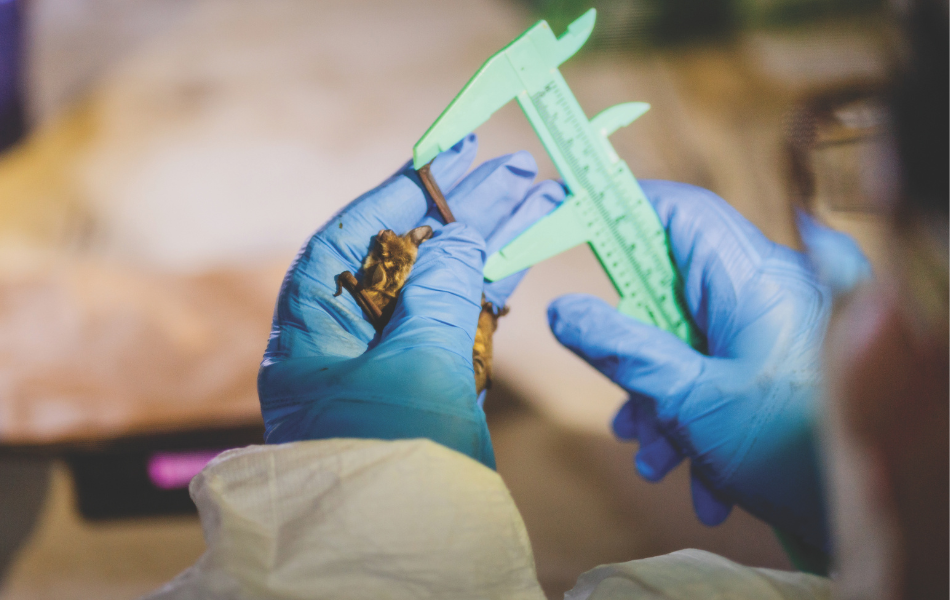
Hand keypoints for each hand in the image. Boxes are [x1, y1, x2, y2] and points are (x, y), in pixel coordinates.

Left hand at [259, 134, 564, 467]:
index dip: (397, 194)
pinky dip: (486, 299)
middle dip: (457, 215)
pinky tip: (513, 265)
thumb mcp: (416, 368)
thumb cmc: (392, 468)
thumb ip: (439, 291)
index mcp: (311, 339)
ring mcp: (388, 376)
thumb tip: (459, 235)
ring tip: (534, 203)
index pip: (347, 241)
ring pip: (437, 294)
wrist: (401, 569)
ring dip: (483, 250)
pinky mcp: (426, 399)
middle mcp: (343, 352)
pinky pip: (455, 334)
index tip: (447, 157)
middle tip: (514, 172)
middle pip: (402, 261)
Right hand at [548, 180, 866, 553]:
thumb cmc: (795, 454)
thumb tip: (565, 312)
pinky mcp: (786, 362)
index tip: (578, 226)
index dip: (626, 213)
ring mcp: (781, 328)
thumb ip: (624, 352)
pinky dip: (700, 411)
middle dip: (639, 350)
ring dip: (665, 397)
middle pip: (677, 289)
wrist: (868, 512)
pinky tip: (695, 473)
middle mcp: (771, 292)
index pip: (682, 213)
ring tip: (657, 459)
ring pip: (695, 337)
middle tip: (623, 403)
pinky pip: (725, 367)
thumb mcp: (691, 403)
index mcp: (754, 281)